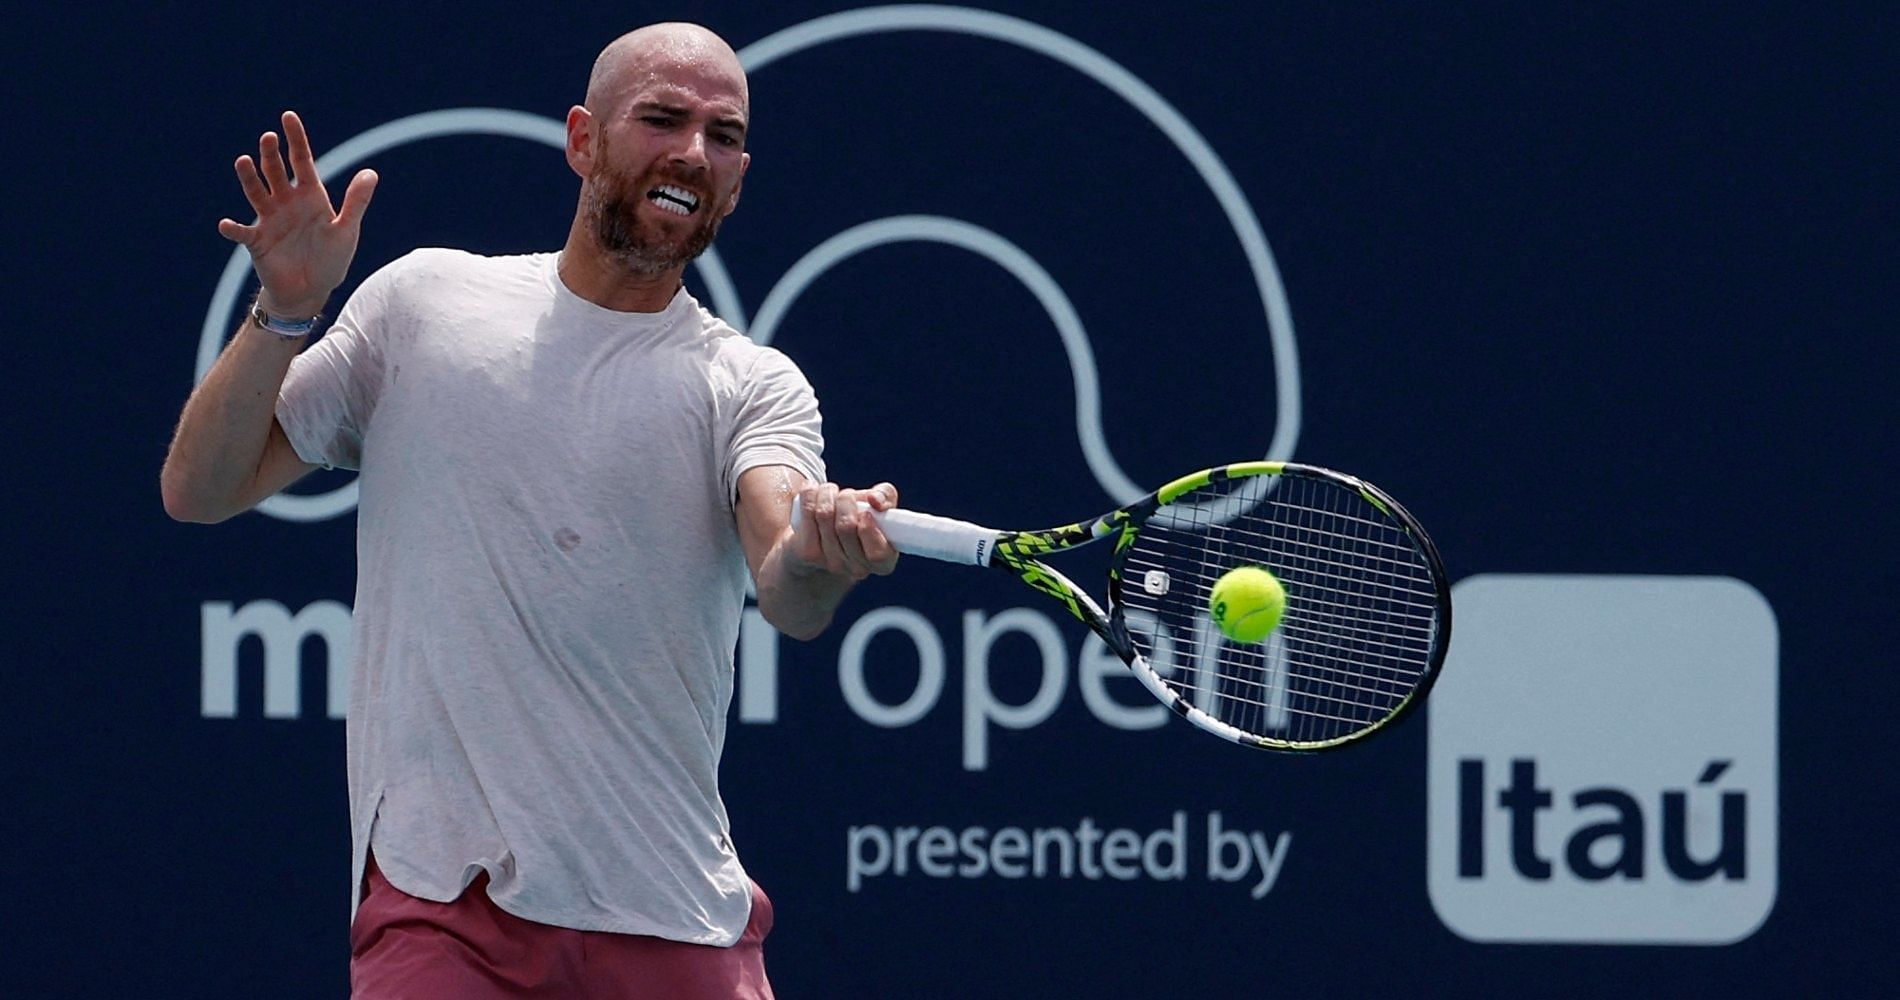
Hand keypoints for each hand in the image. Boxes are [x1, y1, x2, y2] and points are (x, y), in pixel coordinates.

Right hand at [217, 111, 377, 317]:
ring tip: (243, 161)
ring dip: (249, 178)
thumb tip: (371, 173)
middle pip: (276, 172)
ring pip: (256, 193)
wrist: (311, 291)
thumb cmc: (331, 260)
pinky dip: (233, 229)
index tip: (288, 116)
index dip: (296, 139)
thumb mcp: (346, 231)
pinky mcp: (257, 241)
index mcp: (310, 196)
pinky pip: (242, 232)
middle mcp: (286, 202)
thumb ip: (355, 203)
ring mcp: (269, 220)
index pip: (302, 161)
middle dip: (271, 155)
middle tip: (268, 138)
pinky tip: (226, 225)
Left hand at [791, 482, 900, 580]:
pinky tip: (813, 492)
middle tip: (846, 495)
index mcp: (883, 562)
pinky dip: (809, 494)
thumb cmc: (859, 519)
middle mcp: (857, 568)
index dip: (869, 530)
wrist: (825, 539)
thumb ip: (886, 497)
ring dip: (827, 493)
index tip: (866, 513)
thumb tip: (874, 499)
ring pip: (825, 514)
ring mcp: (831, 564)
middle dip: (846, 499)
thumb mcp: (880, 507)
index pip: (877, 554)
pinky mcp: (808, 554)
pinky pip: (808, 512)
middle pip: (846, 526)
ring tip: (830, 492)